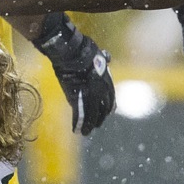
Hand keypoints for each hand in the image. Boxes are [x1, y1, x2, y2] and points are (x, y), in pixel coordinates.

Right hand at [33, 12, 114, 135]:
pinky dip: (78, 122)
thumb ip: (102, 60)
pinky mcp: (78, 96)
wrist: (73, 52)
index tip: (107, 113)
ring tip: (86, 132)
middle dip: (99, 118)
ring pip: (92, 114)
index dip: (108, 107)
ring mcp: (90, 94)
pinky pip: (79, 113)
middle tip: (96, 125)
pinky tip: (76, 130)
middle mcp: (101, 90)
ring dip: (89, 125)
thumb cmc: (83, 50)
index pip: (110, 98)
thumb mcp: (98, 54)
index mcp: (106, 80)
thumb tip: (106, 57)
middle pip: (103, 109)